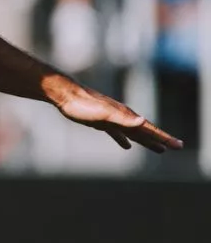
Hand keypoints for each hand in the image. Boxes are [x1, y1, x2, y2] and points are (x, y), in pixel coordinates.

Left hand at [55, 84, 182, 151]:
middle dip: (160, 139)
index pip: (149, 129)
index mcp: (126, 116)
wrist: (66, 95)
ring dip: (145, 141)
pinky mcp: (101, 122)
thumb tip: (143, 121)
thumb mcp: (104, 113)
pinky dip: (123, 139)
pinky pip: (117, 133)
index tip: (178, 145)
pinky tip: (126, 146)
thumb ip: (123, 118)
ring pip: (133, 133)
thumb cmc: (83, 105)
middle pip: (145, 131)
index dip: (164, 137)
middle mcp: (122, 117)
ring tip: (158, 149)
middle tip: (176, 148)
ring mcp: (112, 119)